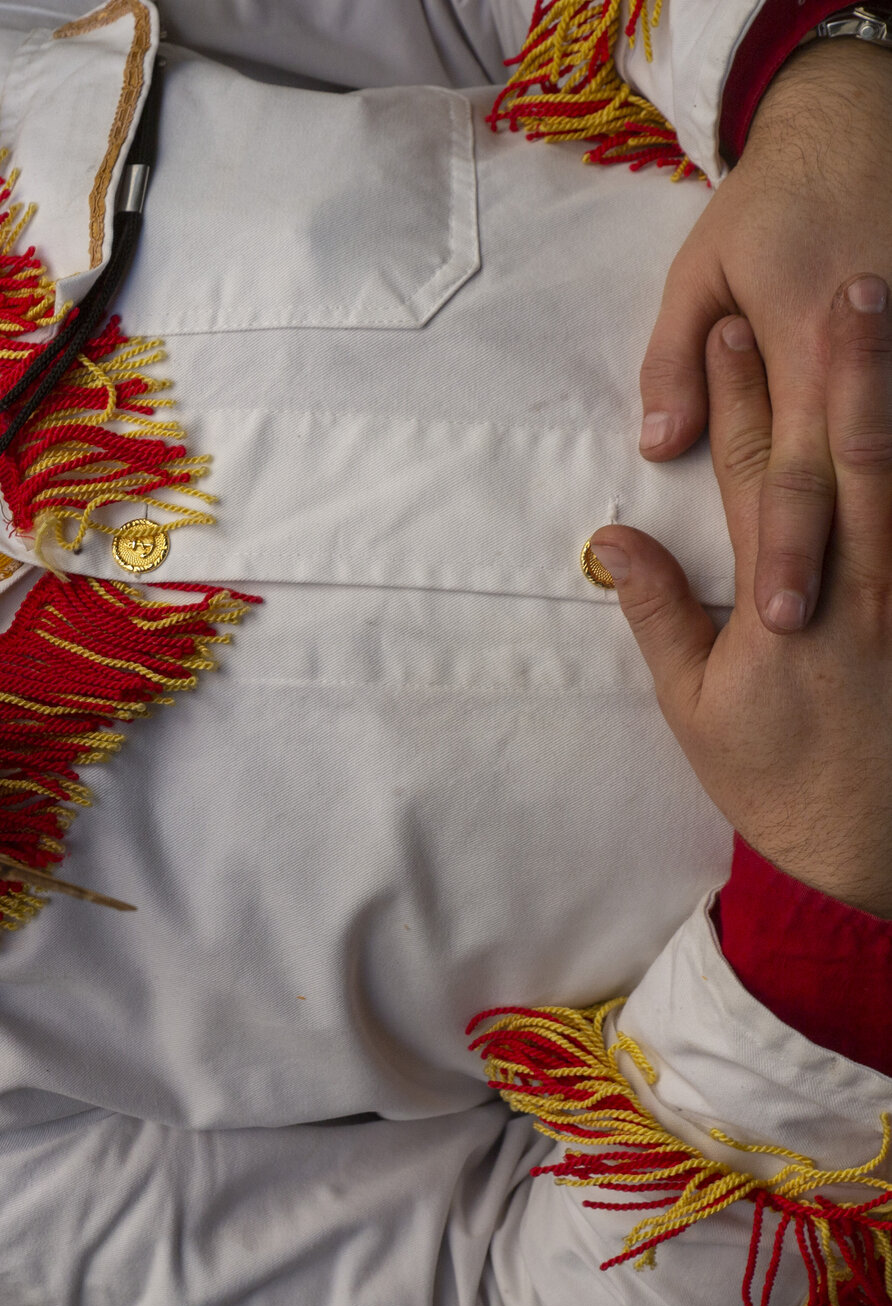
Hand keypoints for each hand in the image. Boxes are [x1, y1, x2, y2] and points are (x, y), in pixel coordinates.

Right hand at [593, 287, 891, 918]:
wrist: (873, 851)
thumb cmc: (777, 780)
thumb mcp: (692, 707)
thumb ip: (659, 612)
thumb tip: (613, 537)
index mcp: (774, 598)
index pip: (749, 471)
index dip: (738, 395)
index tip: (734, 321)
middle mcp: (848, 584)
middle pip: (842, 451)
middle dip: (843, 364)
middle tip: (848, 279)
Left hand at [637, 41, 891, 634]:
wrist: (860, 119)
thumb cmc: (774, 200)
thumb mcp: (702, 268)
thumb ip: (675, 362)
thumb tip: (659, 449)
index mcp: (803, 350)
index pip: (794, 475)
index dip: (790, 552)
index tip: (781, 620)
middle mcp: (866, 359)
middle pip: (858, 483)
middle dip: (842, 567)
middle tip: (827, 640)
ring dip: (889, 531)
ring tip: (881, 617)